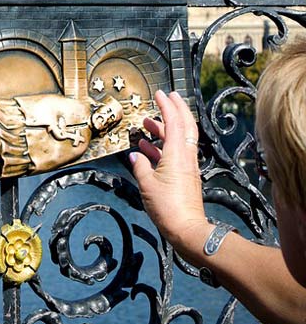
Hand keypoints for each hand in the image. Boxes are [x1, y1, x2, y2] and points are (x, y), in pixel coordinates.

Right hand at [129, 90, 210, 256]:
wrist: (187, 230)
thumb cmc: (167, 207)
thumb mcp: (147, 185)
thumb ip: (140, 166)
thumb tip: (136, 155)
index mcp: (177, 154)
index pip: (174, 121)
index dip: (167, 105)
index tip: (161, 93)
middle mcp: (185, 156)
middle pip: (185, 125)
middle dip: (176, 109)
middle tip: (167, 97)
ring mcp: (187, 166)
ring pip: (179, 139)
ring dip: (165, 128)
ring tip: (148, 123)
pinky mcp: (185, 176)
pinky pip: (175, 153)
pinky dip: (162, 146)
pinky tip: (146, 149)